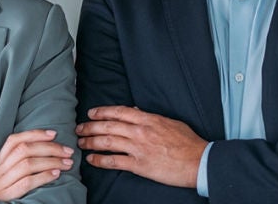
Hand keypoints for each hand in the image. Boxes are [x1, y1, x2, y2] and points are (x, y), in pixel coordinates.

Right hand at [0, 129, 73, 199]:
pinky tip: (55, 174)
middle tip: (67, 151)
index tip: (53, 134)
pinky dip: (43, 177)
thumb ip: (11, 166)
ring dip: (51, 161)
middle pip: (24, 150)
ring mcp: (0, 184)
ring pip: (27, 165)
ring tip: (66, 163)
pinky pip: (26, 183)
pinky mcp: (4, 197)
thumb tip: (38, 154)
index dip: (34, 134)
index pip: (13, 141)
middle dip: (49, 148)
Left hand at [75, 106, 205, 187]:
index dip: (102, 112)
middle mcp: (140, 132)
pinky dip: (99, 160)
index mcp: (148, 119)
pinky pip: (113, 161)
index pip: (118, 112)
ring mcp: (138, 148)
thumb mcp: (169, 122)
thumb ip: (150, 117)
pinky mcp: (139, 165)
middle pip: (108, 126)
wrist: (198, 161)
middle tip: (79, 128)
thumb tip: (135, 112)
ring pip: (107, 142)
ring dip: (90, 142)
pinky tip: (91, 159)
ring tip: (81, 143)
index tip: (91, 113)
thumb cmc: (187, 142)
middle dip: (90, 127)